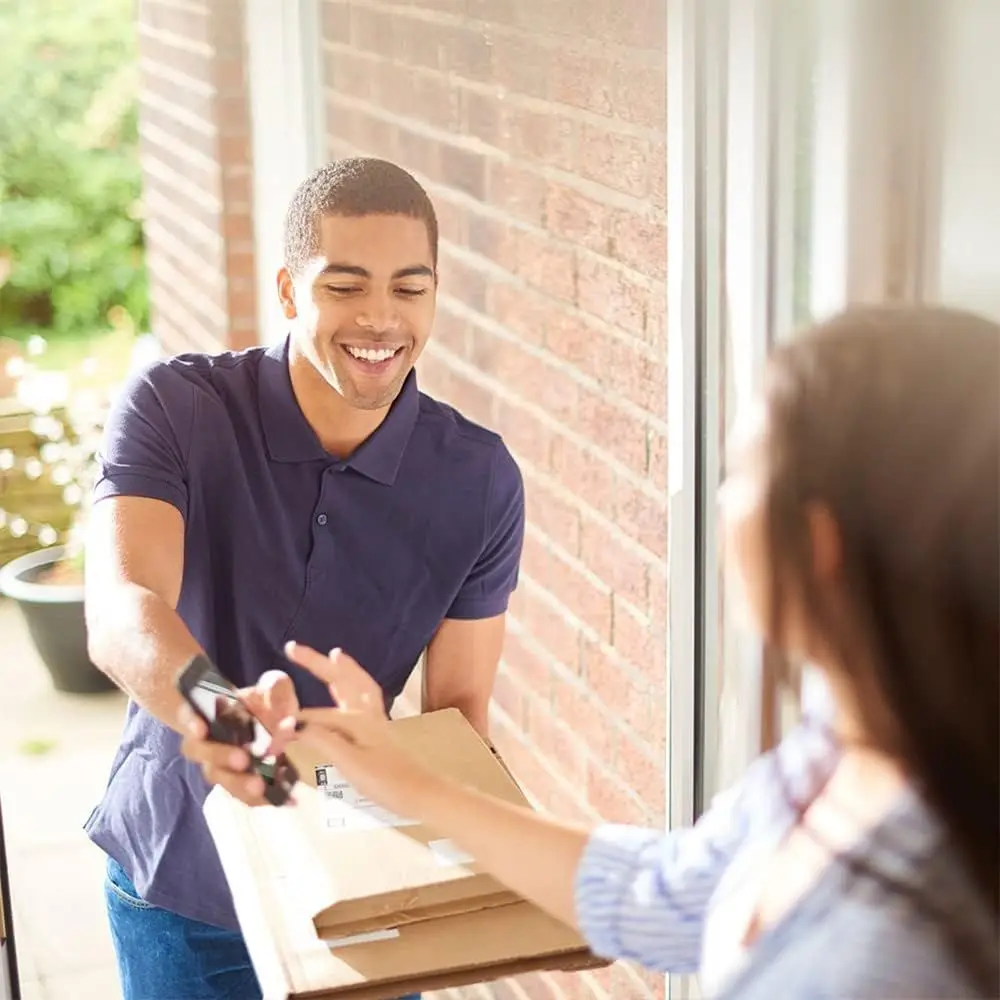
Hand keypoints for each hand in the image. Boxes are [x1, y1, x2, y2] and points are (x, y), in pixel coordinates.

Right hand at [179, 669, 298, 806]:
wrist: (267, 725)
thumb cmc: (262, 702)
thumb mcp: (271, 688)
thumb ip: (275, 686)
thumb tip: (276, 691)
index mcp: (208, 713)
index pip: (189, 715)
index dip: (191, 722)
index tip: (200, 727)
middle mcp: (207, 743)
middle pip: (201, 753)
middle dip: (220, 756)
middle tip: (242, 759)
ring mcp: (220, 766)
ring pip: (220, 778)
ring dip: (239, 784)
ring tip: (261, 786)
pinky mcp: (239, 784)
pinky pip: (243, 795)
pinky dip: (262, 799)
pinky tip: (284, 799)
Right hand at [281, 645, 435, 819]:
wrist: (420, 794)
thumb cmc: (385, 781)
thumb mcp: (349, 763)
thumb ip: (322, 740)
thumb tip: (292, 725)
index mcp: (357, 718)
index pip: (313, 717)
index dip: (290, 724)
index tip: (270, 736)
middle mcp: (366, 712)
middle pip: (340, 679)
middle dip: (317, 662)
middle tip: (293, 648)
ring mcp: (376, 720)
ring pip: (358, 684)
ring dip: (344, 667)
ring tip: (334, 654)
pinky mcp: (380, 730)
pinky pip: (366, 695)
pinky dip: (356, 683)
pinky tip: (354, 689)